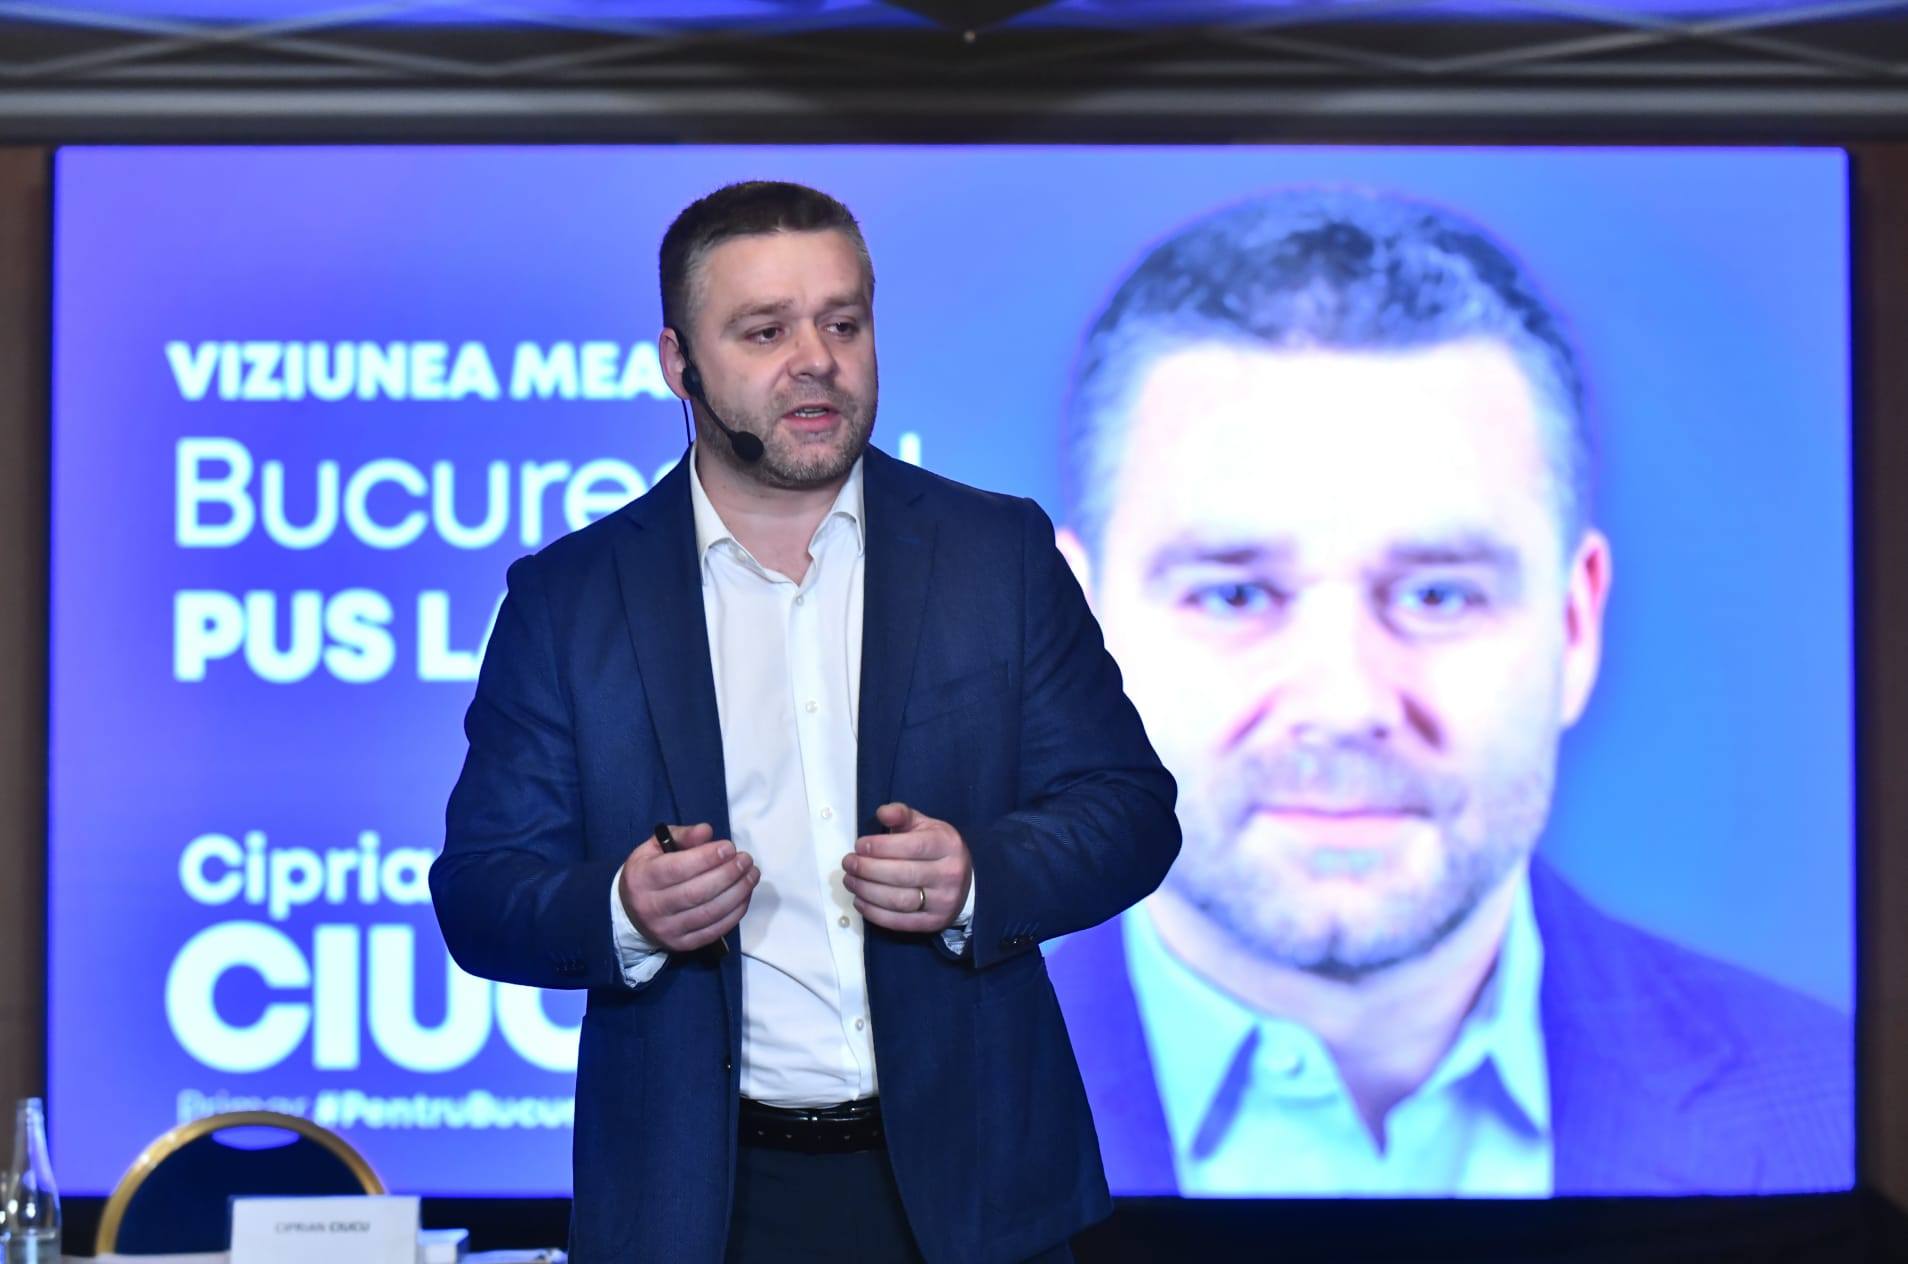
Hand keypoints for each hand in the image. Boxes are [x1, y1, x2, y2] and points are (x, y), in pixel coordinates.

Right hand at [618, 822, 758, 952]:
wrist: (630, 914)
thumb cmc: (648, 873)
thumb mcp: (655, 847)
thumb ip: (682, 836)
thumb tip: (707, 831)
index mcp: (643, 878)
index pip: (678, 869)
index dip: (707, 858)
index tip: (729, 847)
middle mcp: (652, 906)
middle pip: (697, 892)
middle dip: (728, 874)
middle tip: (746, 860)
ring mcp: (668, 929)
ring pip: (709, 913)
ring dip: (737, 893)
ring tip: (752, 875)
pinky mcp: (682, 945)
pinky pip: (714, 930)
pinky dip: (735, 913)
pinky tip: (745, 895)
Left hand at [842, 802, 971, 933]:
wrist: (965, 881)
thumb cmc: (936, 849)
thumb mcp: (924, 826)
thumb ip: (902, 815)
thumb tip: (882, 813)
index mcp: (947, 845)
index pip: (912, 847)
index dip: (881, 847)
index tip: (859, 846)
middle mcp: (949, 874)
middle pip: (902, 875)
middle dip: (867, 869)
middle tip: (848, 863)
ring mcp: (943, 902)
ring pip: (898, 900)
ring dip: (866, 891)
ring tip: (850, 880)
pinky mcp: (933, 923)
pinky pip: (898, 922)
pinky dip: (873, 912)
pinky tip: (860, 900)